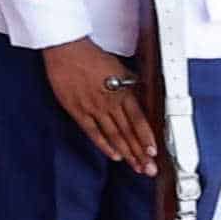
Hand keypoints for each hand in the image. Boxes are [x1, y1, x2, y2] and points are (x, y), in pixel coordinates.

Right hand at [45, 37, 161, 175]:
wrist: (67, 50)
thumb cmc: (90, 55)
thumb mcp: (117, 66)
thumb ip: (127, 83)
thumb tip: (136, 90)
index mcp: (121, 90)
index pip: (138, 119)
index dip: (146, 137)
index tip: (153, 152)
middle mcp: (109, 102)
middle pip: (128, 132)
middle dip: (140, 152)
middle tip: (149, 169)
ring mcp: (93, 108)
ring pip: (114, 135)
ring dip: (126, 153)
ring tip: (135, 166)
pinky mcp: (77, 111)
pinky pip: (93, 132)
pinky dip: (104, 145)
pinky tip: (114, 155)